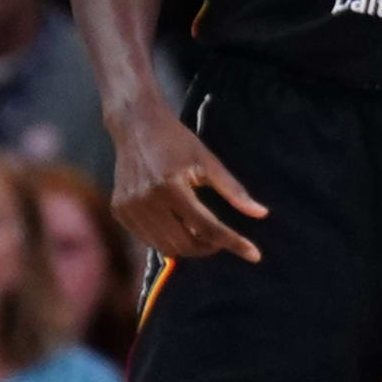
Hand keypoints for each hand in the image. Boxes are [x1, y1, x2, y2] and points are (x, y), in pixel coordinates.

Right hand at [111, 99, 266, 263]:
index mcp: (170, 186)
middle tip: (221, 241)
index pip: (207, 227)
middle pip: (184, 244)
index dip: (233, 243)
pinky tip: (177, 225)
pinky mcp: (119, 212)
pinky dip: (167, 239)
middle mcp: (146, 201)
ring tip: (200, 233)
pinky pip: (148, 239)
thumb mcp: (208, 161)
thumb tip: (262, 214)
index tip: (254, 255)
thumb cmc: (177, 141)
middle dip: (208, 248)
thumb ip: (234, 190)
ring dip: (188, 247)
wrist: (136, 126)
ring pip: (165, 247)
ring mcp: (129, 208)